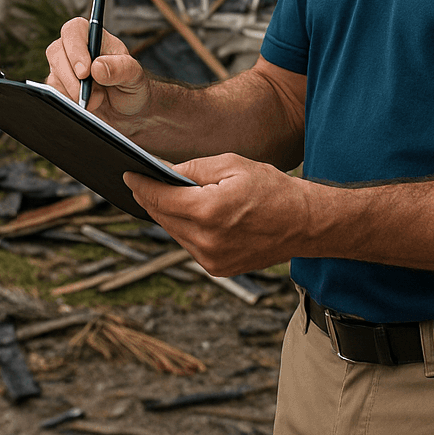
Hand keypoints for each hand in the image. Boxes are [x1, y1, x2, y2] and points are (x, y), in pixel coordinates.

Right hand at [45, 16, 152, 122]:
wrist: (127, 114)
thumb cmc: (132, 88)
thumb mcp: (135, 77)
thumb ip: (120, 68)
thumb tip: (96, 66)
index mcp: (96, 38)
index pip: (75, 29)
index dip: (75, 49)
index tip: (85, 72)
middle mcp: (76, 50)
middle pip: (56, 51)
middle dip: (70, 77)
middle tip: (86, 94)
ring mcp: (65, 68)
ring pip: (53, 75)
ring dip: (72, 92)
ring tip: (96, 100)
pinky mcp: (59, 86)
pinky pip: (53, 92)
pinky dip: (68, 102)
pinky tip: (86, 105)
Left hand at [123, 154, 309, 276]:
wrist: (305, 223)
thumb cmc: (272, 189)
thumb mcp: (231, 165)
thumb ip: (192, 169)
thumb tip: (162, 172)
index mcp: (208, 212)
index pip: (160, 199)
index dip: (140, 186)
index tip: (127, 176)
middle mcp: (207, 241)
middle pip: (163, 218)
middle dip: (151, 199)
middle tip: (141, 182)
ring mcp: (212, 260)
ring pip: (175, 234)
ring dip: (168, 216)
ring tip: (163, 196)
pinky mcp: (219, 269)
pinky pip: (190, 246)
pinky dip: (186, 230)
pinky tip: (189, 215)